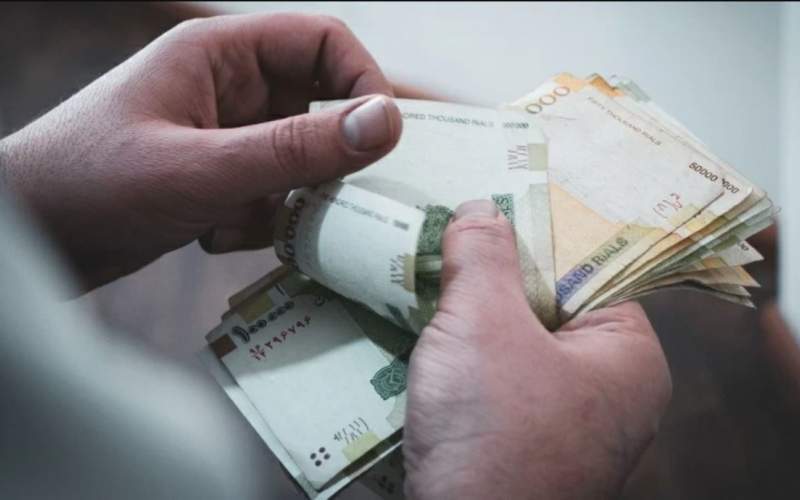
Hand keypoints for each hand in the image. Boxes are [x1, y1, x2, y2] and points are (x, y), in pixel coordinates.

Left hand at [0, 13, 400, 289]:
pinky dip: (255, 222)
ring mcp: (224, 135)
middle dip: (321, 162)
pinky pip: (271, 194)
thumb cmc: (90, 185)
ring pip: (298, 161)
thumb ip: (294, 148)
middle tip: (316, 202)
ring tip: (234, 221)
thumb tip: (385, 124)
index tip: (380, 143)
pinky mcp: (217, 177)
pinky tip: (209, 235)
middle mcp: (229, 89)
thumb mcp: (200, 169)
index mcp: (220, 55)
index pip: (323, 42)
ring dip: (282, 201)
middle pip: (317, 108)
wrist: (30, 238)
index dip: (363, 83)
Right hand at [404, 200, 671, 499]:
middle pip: (549, 308)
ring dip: (473, 321)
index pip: (590, 271)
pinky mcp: (525, 446)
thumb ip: (482, 257)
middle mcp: (608, 393)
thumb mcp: (483, 324)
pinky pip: (497, 383)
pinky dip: (466, 362)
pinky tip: (430, 341)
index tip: (496, 207)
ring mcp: (566, 424)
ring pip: (517, 347)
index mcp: (628, 357)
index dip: (540, 235)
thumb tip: (480, 209)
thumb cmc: (493, 436)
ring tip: (432, 283)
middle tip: (452, 240)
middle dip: (496, 279)